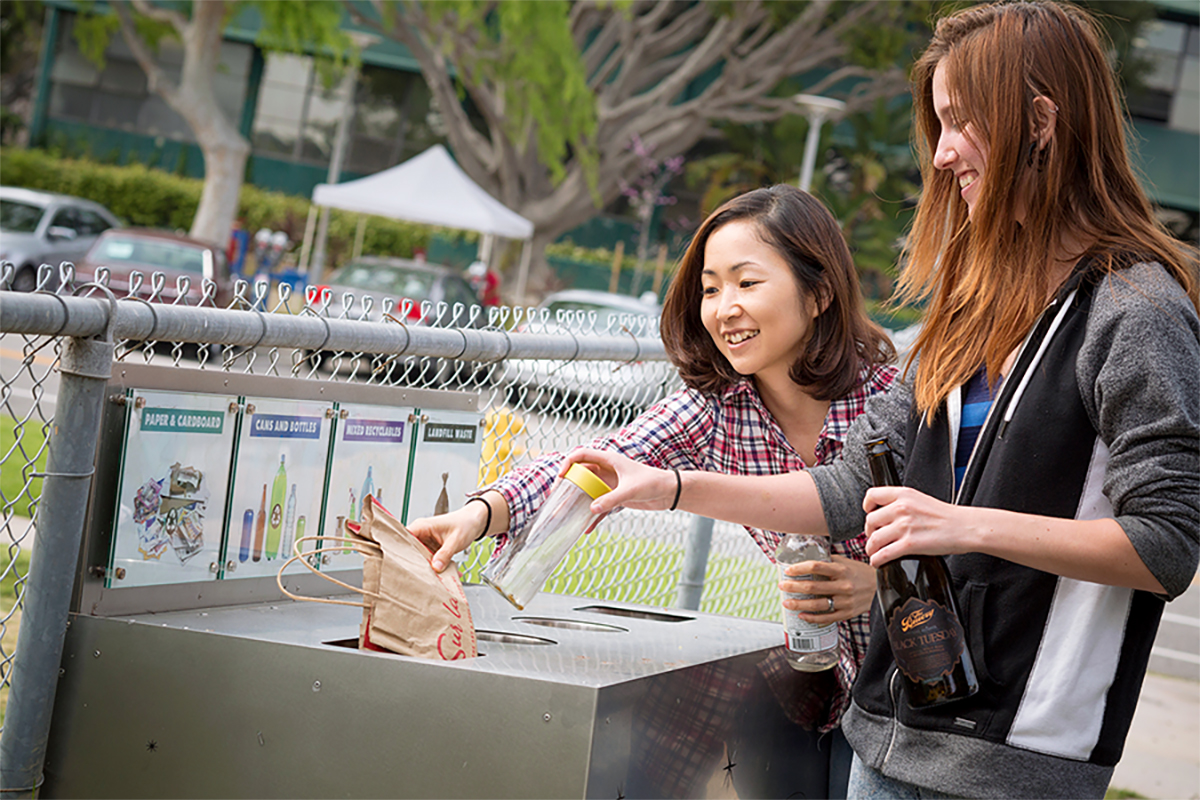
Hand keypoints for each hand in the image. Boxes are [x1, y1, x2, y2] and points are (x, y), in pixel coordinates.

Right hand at [408, 501, 489, 573]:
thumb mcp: (455, 540)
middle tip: (420, 576)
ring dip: (426, 567)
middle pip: (410, 552)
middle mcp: (421, 534)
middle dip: (416, 564)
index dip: (402, 552)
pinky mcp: (431, 548)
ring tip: (432, 577)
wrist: (475, 522)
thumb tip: (436, 567)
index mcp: (422, 526)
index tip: (406, 565)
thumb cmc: (465, 523)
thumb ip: (445, 554)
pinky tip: (442, 575)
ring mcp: (425, 542)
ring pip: (419, 558)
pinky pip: (429, 560)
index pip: (404, 539)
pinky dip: (435, 567)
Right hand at [560, 447, 676, 514]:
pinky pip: (599, 506)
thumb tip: (591, 509)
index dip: (568, 463)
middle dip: (568, 484)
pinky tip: (586, 528)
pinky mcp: (615, 497)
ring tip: (564, 514)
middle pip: (580, 473)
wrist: (670, 492)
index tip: (561, 477)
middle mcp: (607, 470)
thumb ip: (611, 499)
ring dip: (577, 502)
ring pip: (587, 491)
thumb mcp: (631, 490)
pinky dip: (593, 516)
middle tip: (557, 497)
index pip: (581, 454)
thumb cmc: (653, 482)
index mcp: (609, 459)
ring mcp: (610, 484)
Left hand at [780, 555, 875, 622]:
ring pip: (818, 604)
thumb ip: (828, 561)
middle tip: (781, 586)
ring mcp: (845, 601)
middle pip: (813, 586)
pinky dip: (812, 618)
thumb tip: (807, 558)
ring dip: (799, 604)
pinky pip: (827, 618)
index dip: (800, 568)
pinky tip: (801, 616)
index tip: (788, 570)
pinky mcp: (847, 613)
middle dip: (793, 587)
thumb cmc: (860, 573)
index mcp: (842, 570)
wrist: (882, 587)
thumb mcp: (846, 562)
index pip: (816, 566)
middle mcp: (843, 585)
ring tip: (786, 602)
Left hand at [862, 486, 971, 566]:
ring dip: (870, 549)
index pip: (872, 495)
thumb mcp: (920, 499)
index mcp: (903, 494)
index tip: (869, 512)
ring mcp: (904, 526)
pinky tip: (878, 562)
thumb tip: (885, 513)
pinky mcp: (910, 544)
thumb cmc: (946, 516)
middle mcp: (901, 508)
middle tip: (874, 538)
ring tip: (874, 552)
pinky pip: (883, 554)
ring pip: (874, 539)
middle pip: (870, 520)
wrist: (965, 527)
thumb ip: (901, 503)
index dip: (867, 506)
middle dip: (869, 532)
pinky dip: (876, 560)